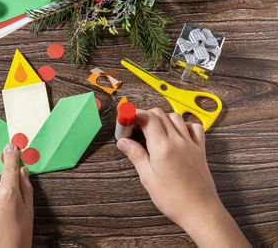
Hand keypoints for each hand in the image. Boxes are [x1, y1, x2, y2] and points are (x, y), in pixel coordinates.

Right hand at [117, 108, 250, 247]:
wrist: (200, 211)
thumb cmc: (174, 199)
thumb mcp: (148, 178)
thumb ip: (135, 155)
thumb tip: (124, 142)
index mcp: (163, 148)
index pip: (147, 118)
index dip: (133, 114)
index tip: (125, 117)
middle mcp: (178, 141)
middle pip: (159, 114)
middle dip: (144, 115)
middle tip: (134, 127)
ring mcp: (190, 144)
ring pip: (175, 117)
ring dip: (161, 117)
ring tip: (152, 130)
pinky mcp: (200, 149)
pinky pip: (193, 127)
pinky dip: (183, 124)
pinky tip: (176, 133)